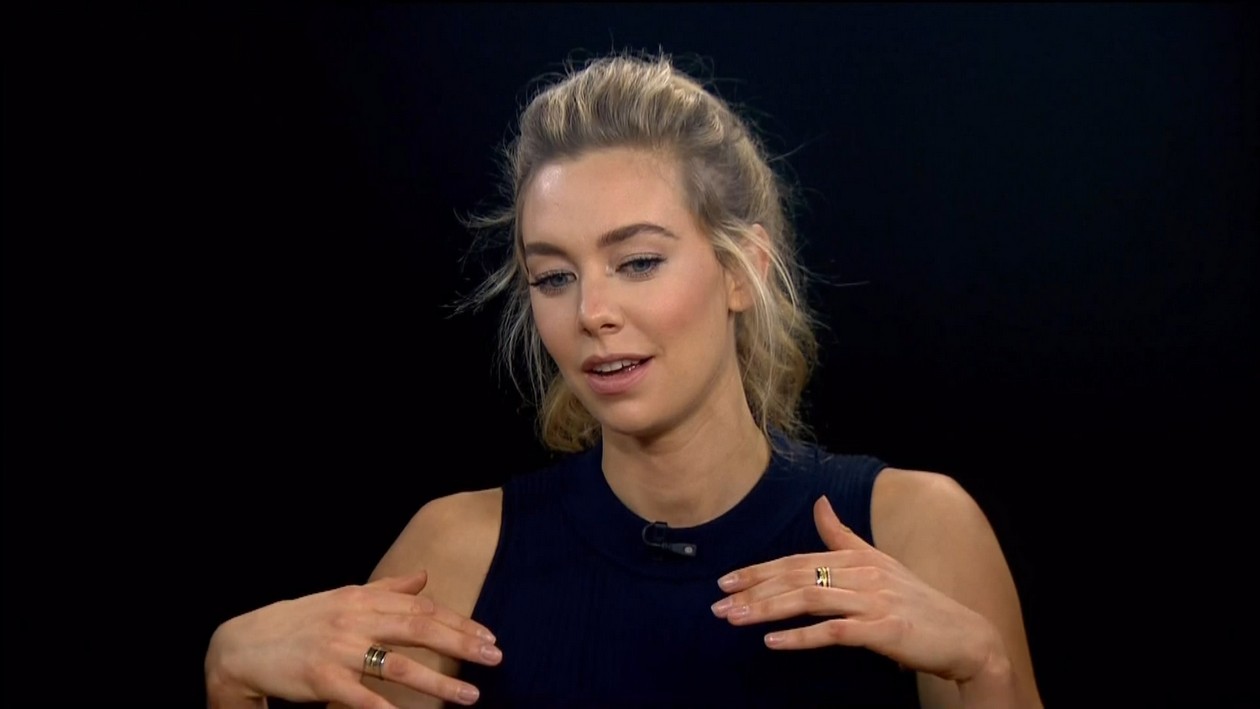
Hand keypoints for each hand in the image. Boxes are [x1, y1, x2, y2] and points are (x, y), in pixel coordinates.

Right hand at [205, 571, 499, 707]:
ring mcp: (338, 648)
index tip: (489, 636)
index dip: (459, 621)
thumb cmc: (299, 623)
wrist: (240, 644)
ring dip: (439, 682)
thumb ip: (386, 589)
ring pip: (398, 664)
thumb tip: (423, 576)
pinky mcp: (320, 678)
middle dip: (462, 644)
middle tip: (495, 659)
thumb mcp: (342, 598)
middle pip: (419, 629)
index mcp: (363, 598)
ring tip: (470, 696)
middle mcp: (354, 618)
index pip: (422, 608)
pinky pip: (360, 697)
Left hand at [710, 496, 998, 682]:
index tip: (726, 580)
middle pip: (796, 577)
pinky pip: (834, 632)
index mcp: (857, 557)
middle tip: (718, 603)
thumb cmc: (917, 602)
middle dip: (753, 590)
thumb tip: (820, 503)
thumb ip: (843, 536)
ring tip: (734, 619)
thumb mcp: (879, 563)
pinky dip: (801, 637)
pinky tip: (773, 642)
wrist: (965, 636)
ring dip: (766, 610)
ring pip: (809, 599)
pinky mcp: (883, 629)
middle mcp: (862, 573)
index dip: (759, 570)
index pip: (797, 560)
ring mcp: (873, 601)